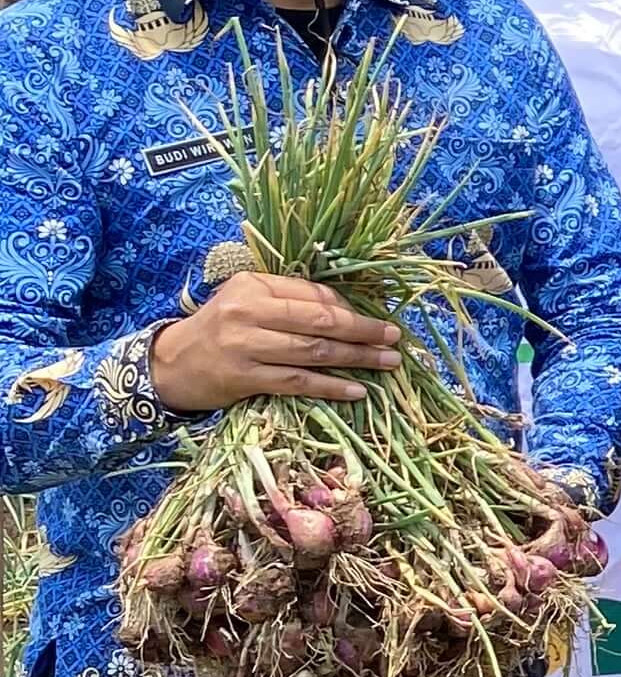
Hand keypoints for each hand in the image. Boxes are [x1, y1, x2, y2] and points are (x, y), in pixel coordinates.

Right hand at [149, 273, 401, 411]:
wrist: (170, 364)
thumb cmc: (220, 328)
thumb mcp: (248, 301)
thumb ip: (290, 299)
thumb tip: (346, 308)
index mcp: (253, 286)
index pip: (313, 295)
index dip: (351, 308)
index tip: (379, 319)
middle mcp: (248, 312)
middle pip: (319, 321)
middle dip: (363, 330)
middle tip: (394, 338)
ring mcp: (245, 346)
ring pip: (313, 352)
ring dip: (356, 359)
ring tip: (387, 363)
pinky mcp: (244, 378)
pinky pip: (297, 382)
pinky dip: (331, 386)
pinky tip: (357, 390)